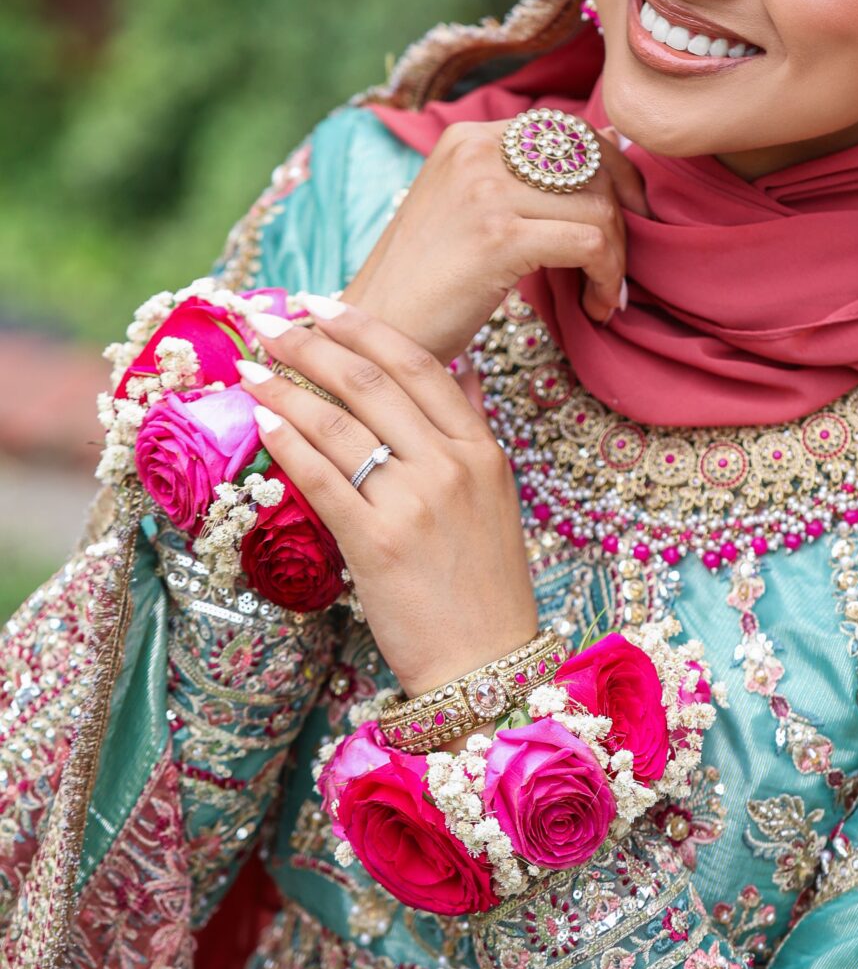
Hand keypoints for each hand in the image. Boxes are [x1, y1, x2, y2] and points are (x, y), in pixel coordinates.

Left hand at [238, 297, 537, 702]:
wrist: (486, 664)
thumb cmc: (486, 585)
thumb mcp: (498, 495)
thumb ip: (475, 428)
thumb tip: (465, 369)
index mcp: (482, 449)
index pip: (419, 365)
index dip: (364, 327)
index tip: (321, 304)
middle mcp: (451, 466)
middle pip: (370, 382)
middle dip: (310, 343)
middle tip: (268, 320)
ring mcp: (415, 503)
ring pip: (339, 425)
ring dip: (285, 388)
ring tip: (249, 368)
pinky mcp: (377, 543)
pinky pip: (323, 479)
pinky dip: (288, 444)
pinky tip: (262, 421)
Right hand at [342, 117, 648, 362]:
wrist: (374, 333)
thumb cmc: (426, 284)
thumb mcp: (469, 212)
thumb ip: (522, 185)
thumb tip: (609, 157)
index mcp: (470, 136)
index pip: (570, 131)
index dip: (615, 172)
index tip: (630, 217)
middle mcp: (478, 149)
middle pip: (592, 163)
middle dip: (623, 214)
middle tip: (621, 263)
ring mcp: (486, 190)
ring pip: (598, 206)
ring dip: (616, 258)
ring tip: (603, 295)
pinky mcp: (499, 236)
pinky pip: (590, 243)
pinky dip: (607, 278)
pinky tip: (596, 307)